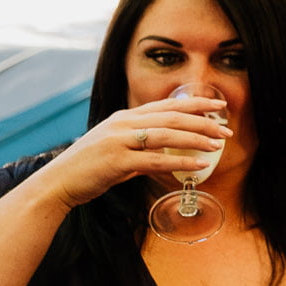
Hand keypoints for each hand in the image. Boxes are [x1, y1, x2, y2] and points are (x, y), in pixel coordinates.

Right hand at [39, 95, 230, 210]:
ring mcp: (119, 141)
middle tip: (227, 129)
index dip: (195, 103)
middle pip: (172, 116)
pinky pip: (156, 160)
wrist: (58, 182)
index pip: (167, 105)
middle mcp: (123, 123)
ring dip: (197, 139)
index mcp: (124, 117)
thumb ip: (142, 146)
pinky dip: (180, 162)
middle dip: (203, 121)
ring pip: (167, 134)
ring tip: (218, 145)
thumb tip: (169, 154)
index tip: (219, 105)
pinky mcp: (117, 161)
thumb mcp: (116, 147)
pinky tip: (198, 165)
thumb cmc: (90, 167)